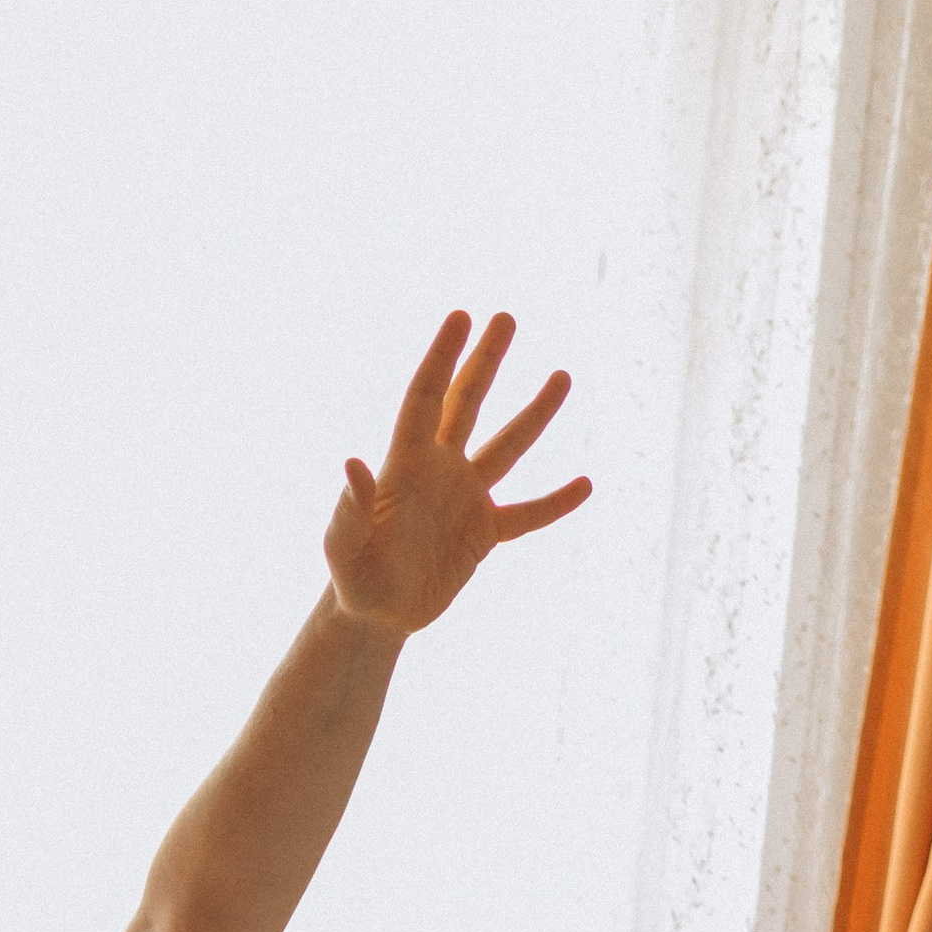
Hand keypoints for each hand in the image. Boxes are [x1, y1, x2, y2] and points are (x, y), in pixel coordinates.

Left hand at [324, 310, 589, 641]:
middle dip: (486, 361)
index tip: (461, 317)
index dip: (443, 357)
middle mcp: (440, 471)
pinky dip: (555, 503)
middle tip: (506, 318)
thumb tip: (352, 464)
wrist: (376, 614)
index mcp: (406, 464)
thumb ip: (351, 508)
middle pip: (467, 403)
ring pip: (507, 447)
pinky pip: (527, 514)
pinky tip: (585, 485)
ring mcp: (465, 498)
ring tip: (562, 376)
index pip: (426, 398)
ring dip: (535, 414)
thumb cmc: (353, 579)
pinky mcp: (484, 533)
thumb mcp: (346, 548)